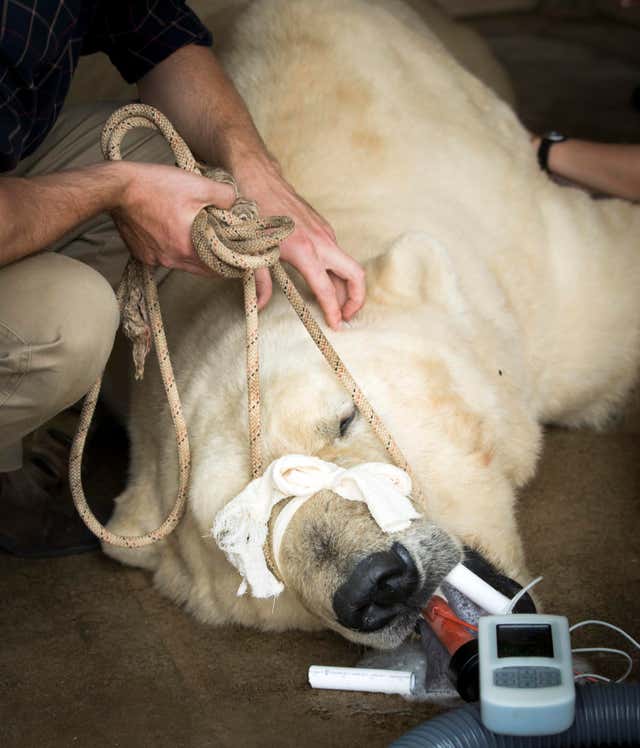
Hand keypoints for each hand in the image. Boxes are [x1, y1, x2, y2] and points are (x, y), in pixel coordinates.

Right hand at [112, 162, 235, 274]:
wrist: (117, 187)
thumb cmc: (156, 186)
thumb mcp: (198, 185)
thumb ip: (224, 196)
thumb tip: (236, 203)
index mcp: (189, 248)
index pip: (220, 269)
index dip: (232, 263)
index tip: (239, 254)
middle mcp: (172, 260)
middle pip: (203, 269)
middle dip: (216, 259)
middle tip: (223, 245)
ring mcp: (155, 259)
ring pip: (185, 264)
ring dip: (195, 255)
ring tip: (200, 237)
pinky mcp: (143, 255)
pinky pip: (166, 258)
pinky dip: (174, 249)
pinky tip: (174, 232)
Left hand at [234, 160, 365, 329]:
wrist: (258, 177)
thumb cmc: (253, 213)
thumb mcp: (251, 251)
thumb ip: (260, 282)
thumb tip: (261, 306)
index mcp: (305, 251)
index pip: (327, 289)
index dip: (333, 311)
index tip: (336, 325)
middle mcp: (322, 242)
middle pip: (355, 275)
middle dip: (356, 299)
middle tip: (346, 316)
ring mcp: (325, 233)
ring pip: (347, 265)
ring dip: (346, 286)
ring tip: (335, 304)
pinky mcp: (323, 227)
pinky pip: (337, 254)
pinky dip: (337, 271)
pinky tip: (323, 279)